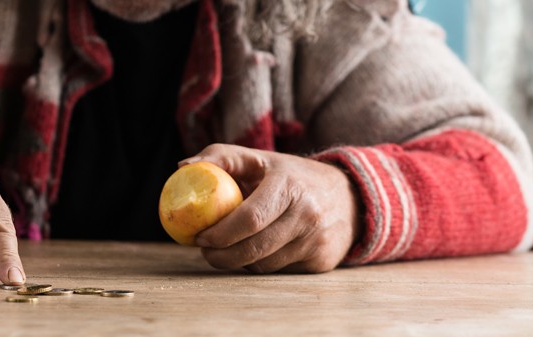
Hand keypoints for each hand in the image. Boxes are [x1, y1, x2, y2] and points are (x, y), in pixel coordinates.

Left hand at [182, 144, 359, 273]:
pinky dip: (262, 265)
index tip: (199, 237)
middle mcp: (307, 214)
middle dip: (221, 256)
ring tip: (231, 248)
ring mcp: (317, 241)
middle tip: (205, 251)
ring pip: (264, 265)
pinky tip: (260, 251)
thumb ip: (220, 157)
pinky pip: (279, 272)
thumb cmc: (290, 176)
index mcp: (289, 185)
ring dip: (240, 261)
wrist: (349, 197)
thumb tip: (183, 168)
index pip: (250, 218)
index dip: (221, 233)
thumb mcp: (259, 158)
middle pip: (254, 248)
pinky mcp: (322, 262)